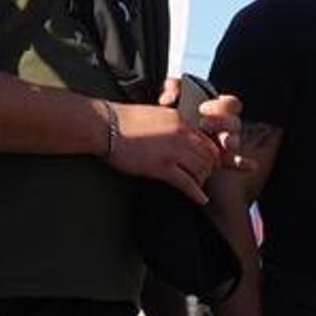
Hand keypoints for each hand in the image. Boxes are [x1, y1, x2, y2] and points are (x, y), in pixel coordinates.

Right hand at [107, 102, 221, 202]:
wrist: (106, 125)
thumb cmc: (121, 120)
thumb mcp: (153, 115)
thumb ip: (169, 125)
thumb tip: (173, 135)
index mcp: (179, 120)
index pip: (206, 141)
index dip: (210, 155)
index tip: (208, 163)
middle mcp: (181, 135)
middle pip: (208, 156)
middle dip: (208, 169)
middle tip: (203, 177)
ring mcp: (173, 151)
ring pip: (201, 170)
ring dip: (201, 180)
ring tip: (198, 187)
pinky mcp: (162, 167)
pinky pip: (187, 183)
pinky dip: (196, 193)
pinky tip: (201, 200)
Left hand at [157, 79, 252, 174]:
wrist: (167, 128)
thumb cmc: (175, 108)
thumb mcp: (173, 94)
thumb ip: (173, 87)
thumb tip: (171, 96)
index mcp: (219, 107)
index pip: (231, 104)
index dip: (221, 106)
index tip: (203, 108)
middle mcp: (225, 125)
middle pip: (234, 123)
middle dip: (222, 123)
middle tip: (205, 124)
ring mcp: (223, 142)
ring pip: (234, 141)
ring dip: (231, 141)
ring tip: (224, 144)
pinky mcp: (218, 158)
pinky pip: (233, 161)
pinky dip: (242, 164)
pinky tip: (251, 166)